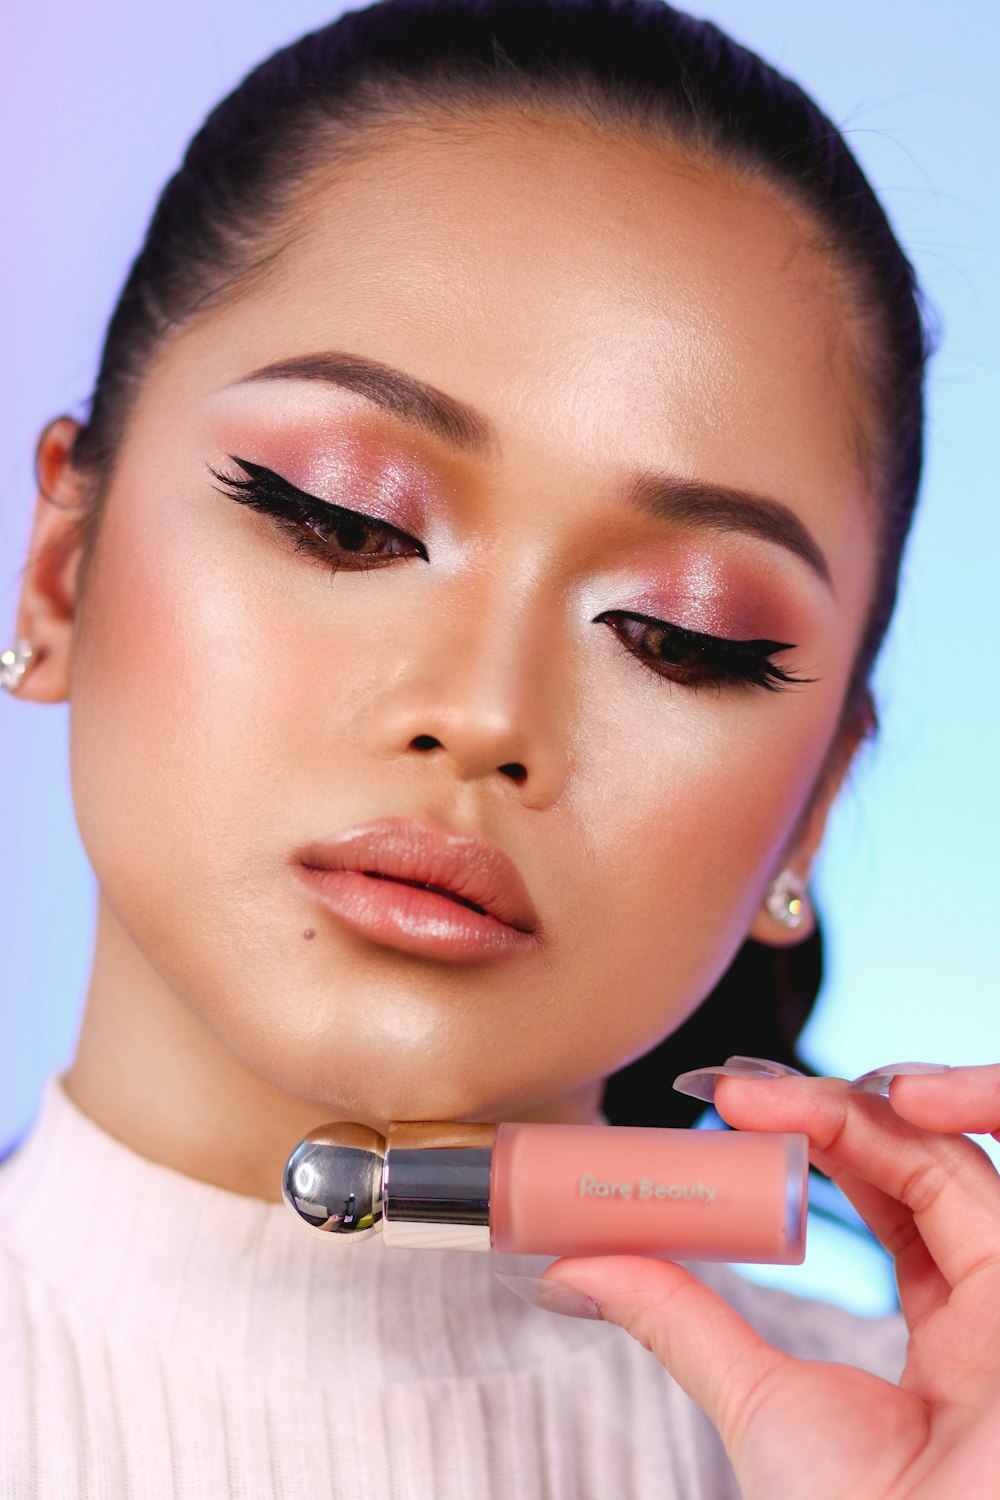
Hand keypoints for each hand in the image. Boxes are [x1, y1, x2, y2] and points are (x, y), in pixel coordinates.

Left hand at [541, 1063, 999, 1499]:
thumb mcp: (752, 1398)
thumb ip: (679, 1318)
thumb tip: (574, 1270)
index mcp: (946, 1336)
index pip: (894, 1201)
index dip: (822, 1141)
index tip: (729, 1106)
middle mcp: (992, 1309)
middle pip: (922, 1164)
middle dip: (827, 1111)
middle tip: (733, 1091)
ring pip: (948, 1155)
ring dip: (856, 1108)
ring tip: (764, 1097)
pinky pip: (982, 1167)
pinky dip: (939, 1116)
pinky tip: (876, 1097)